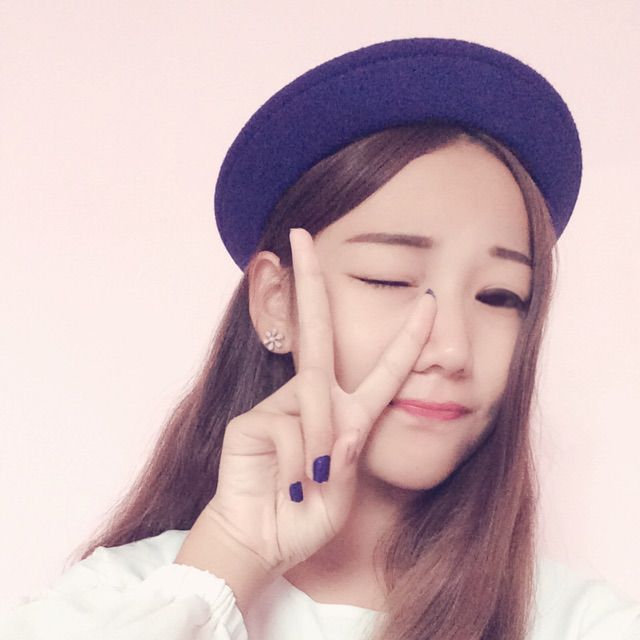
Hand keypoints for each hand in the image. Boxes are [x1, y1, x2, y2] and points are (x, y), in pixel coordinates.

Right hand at [182, 228, 435, 581]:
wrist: (260, 545)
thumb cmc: (303, 520)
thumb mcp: (341, 493)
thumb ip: (349, 458)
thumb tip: (343, 424)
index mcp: (346, 416)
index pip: (382, 369)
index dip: (407, 337)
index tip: (426, 298)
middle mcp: (313, 401)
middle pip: (317, 332)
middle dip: (310, 281)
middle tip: (300, 236)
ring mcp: (279, 406)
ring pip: (316, 404)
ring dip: (322, 452)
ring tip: (310, 488)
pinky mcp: (251, 420)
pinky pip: (291, 431)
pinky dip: (299, 465)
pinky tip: (289, 486)